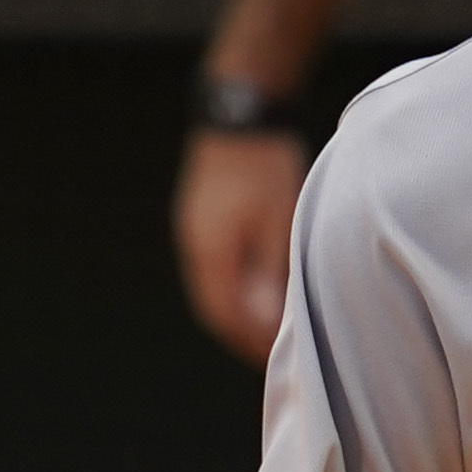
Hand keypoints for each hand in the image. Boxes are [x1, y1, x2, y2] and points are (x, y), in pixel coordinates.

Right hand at [175, 126, 301, 358]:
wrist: (240, 110)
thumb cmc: (266, 164)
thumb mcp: (278, 223)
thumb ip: (271, 274)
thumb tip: (268, 321)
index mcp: (210, 250)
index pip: (225, 314)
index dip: (248, 341)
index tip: (272, 361)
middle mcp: (194, 245)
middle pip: (213, 306)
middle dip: (239, 333)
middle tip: (267, 356)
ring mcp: (193, 229)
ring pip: (212, 287)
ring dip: (235, 310)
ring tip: (264, 328)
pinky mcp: (200, 217)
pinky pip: (212, 266)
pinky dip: (232, 286)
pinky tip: (254, 289)